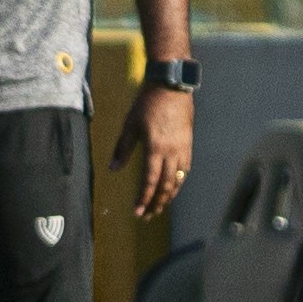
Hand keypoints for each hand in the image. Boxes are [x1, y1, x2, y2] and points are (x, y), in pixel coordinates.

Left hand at [109, 78, 195, 219]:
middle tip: (148, 216)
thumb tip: (113, 168)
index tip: (138, 212)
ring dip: (169, 195)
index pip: (150, 181)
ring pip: (178, 178)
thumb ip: (122, 149)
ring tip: (160, 206)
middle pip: (166, 184)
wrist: (171, 85)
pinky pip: (186, 167)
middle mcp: (172, 151)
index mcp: (155, 148)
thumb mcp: (130, 125)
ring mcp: (183, 147)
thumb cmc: (147, 103)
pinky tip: (174, 186)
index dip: (144, 198)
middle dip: (157, 202)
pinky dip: (179, 181)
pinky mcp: (189, 142)